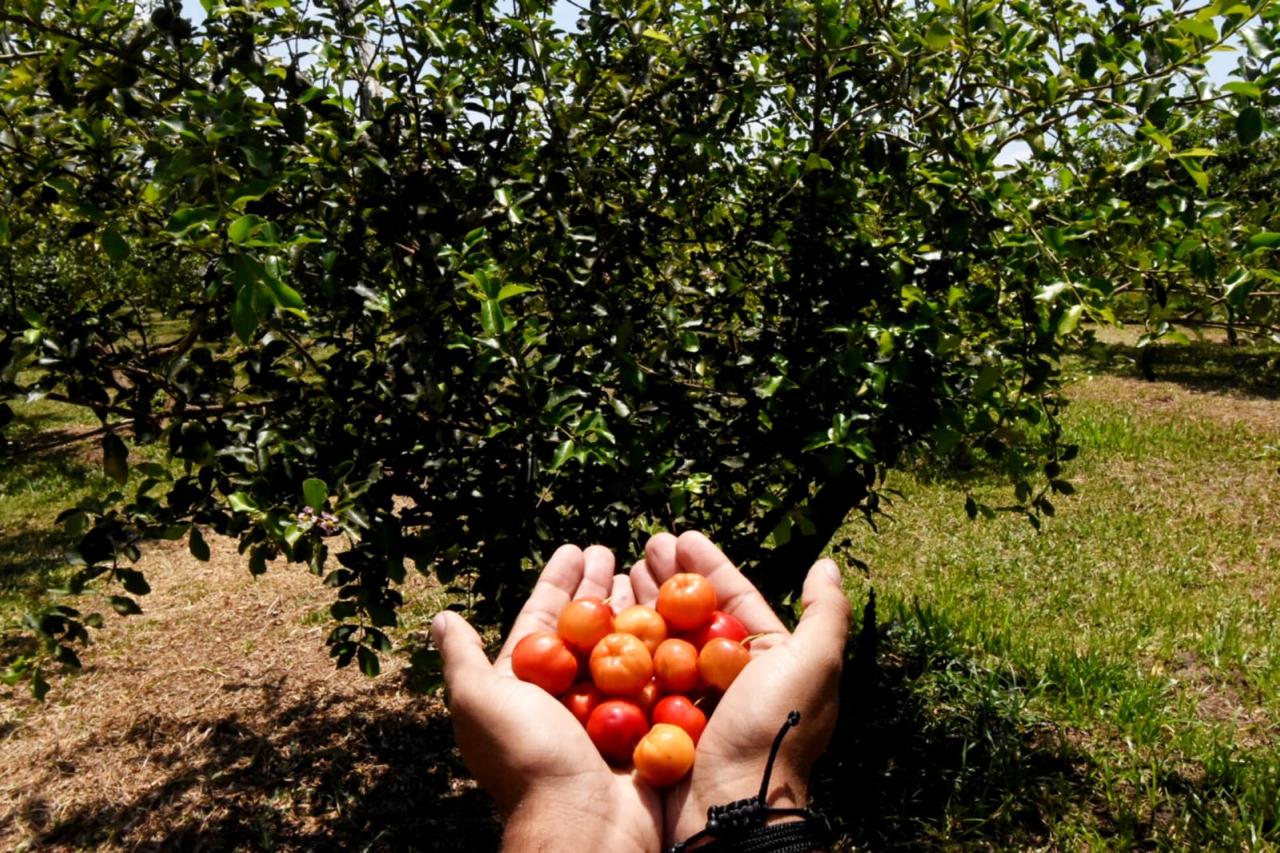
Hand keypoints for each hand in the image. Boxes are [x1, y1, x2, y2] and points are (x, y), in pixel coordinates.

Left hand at [431, 544, 662, 852]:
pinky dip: (670, 649)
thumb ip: (463, 660)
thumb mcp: (481, 703)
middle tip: (618, 552)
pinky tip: (683, 618)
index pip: (543, 620)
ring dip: (638, 610)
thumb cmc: (529, 759)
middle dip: (600, 589)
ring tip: (652, 576)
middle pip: (587, 629)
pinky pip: (661, 679)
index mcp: (527, 686)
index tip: (576, 548)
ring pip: (626, 648)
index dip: (558, 583)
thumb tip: (440, 618)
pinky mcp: (648, 727)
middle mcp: (568, 697)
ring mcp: (611, 712)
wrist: (585, 824)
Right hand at [629, 531, 850, 845]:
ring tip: (618, 574)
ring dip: (641, 605)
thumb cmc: (774, 732)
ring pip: (662, 641)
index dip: (707, 565)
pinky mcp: (658, 724)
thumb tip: (828, 567)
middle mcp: (729, 680)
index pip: (732, 599)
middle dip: (669, 578)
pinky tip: (602, 623)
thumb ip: (824, 615)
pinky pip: (638, 677)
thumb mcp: (812, 666)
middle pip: (692, 615)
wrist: (733, 806)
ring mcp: (691, 702)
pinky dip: (621, 649)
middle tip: (643, 547)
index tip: (680, 536)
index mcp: (766, 662)